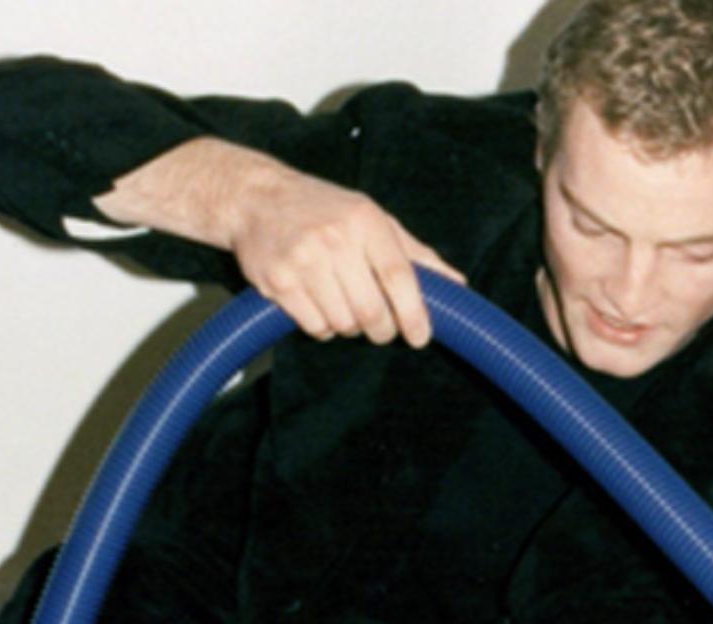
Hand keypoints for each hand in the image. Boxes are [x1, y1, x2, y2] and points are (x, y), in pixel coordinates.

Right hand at [95, 138, 463, 347]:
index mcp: (365, 221)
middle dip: (381, 330)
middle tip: (380, 328)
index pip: (399, 278)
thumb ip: (415, 254)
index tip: (420, 336)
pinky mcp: (277, 282)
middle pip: (371, 312)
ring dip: (349, 326)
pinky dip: (323, 327)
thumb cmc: (323, 209)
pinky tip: (317, 304)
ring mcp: (303, 261)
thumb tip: (456, 285)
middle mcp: (334, 239)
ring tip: (341, 303)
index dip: (414, 314)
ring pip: (343, 324)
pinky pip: (314, 327)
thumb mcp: (373, 218)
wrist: (256, 198)